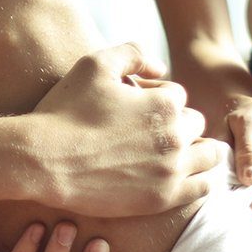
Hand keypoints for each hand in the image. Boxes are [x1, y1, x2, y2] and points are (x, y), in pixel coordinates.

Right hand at [26, 42, 228, 216]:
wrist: (43, 160)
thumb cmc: (65, 111)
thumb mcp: (95, 64)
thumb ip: (133, 53)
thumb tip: (160, 67)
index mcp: (164, 103)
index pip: (177, 95)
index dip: (155, 97)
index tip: (132, 108)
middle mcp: (175, 136)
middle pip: (195, 124)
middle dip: (176, 123)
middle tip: (146, 131)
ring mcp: (171, 170)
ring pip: (209, 155)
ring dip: (196, 149)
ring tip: (171, 152)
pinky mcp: (162, 198)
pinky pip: (203, 188)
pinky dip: (200, 178)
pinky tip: (179, 174)